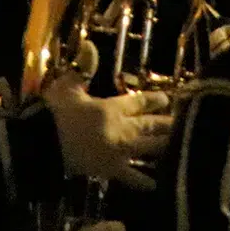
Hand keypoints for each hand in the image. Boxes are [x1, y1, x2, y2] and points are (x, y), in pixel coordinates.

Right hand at [42, 46, 173, 190]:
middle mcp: (122, 129)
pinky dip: (144, 181)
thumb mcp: (69, 87)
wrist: (45, 144)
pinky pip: (131, 177)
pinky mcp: (111, 170)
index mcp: (112, 108)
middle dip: (168, 123)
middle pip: (151, 125)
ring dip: (164, 147)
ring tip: (181, 146)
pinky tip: (157, 184)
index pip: (139, 102)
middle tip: (185, 122)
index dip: (155, 100)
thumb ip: (83, 68)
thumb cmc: (56, 113)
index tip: (167, 99)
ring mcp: (119, 152)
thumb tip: (89, 45)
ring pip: (149, 149)